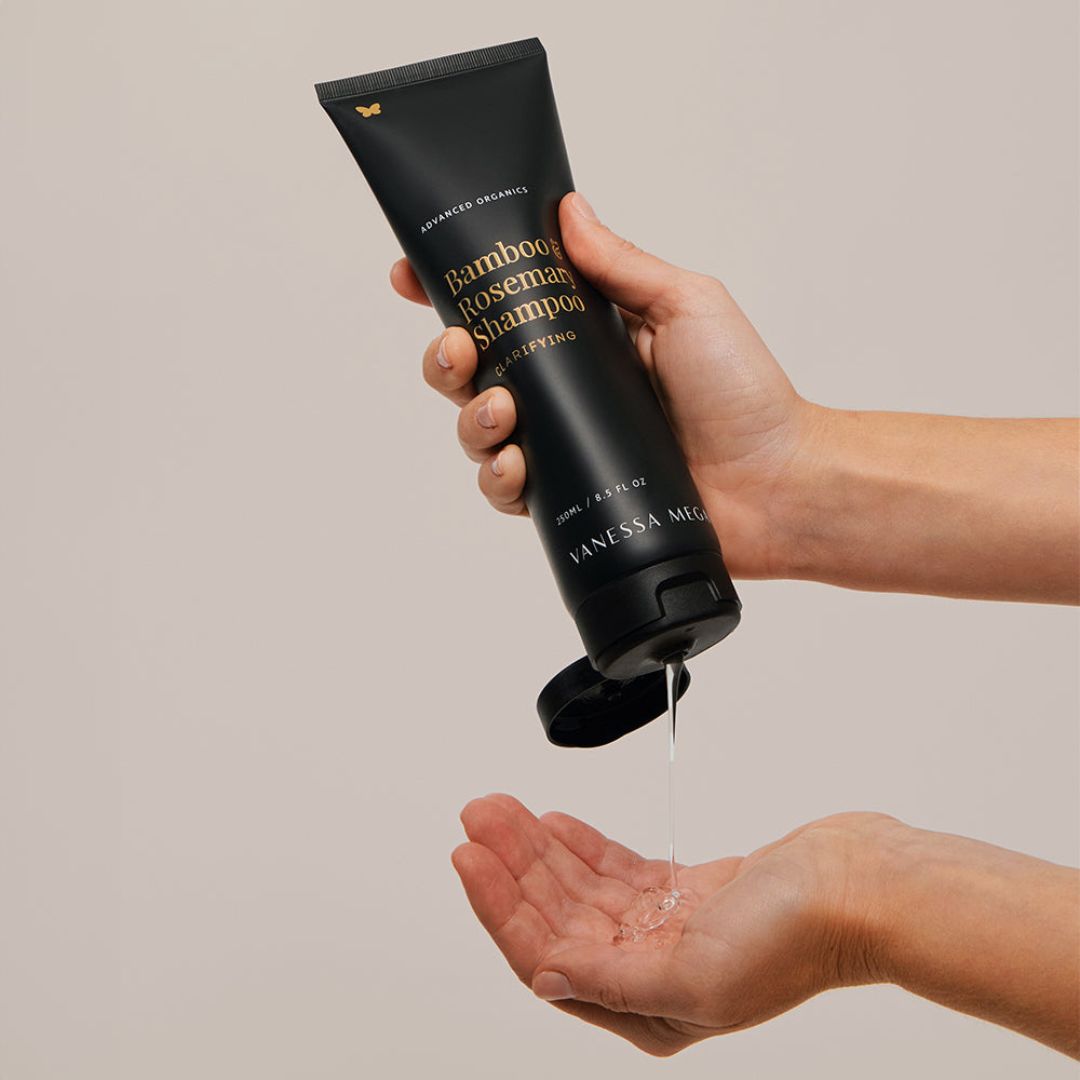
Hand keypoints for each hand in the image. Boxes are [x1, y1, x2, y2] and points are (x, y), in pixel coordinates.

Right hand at [391, 191, 809, 577]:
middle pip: (475, 371)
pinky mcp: (568, 499)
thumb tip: (568, 209)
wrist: (775, 484)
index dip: (454, 292)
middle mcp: (567, 390)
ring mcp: (564, 445)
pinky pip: (506, 491)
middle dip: (446, 357)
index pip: (507, 308)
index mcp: (587, 336)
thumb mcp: (685, 304)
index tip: (413, 275)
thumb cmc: (742, 392)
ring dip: (470, 417)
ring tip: (501, 411)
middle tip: (459, 348)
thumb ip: (621, 263)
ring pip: (479, 430)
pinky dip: (497, 478)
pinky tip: (515, 468)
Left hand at [451, 795, 1079, 1056]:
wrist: (857, 887)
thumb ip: (610, 980)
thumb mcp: (694, 976)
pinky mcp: (684, 892)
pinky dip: (580, 846)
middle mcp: (649, 972)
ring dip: (538, 847)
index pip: (547, 956)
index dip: (500, 906)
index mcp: (646, 1008)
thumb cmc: (796, 938)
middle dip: (511, 864)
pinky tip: (552, 824)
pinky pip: (613, 869)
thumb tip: (544, 976)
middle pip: (556, 914)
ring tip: (501, 807)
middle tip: (478, 814)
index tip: (470, 856)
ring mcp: (665, 929)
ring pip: (579, 886)